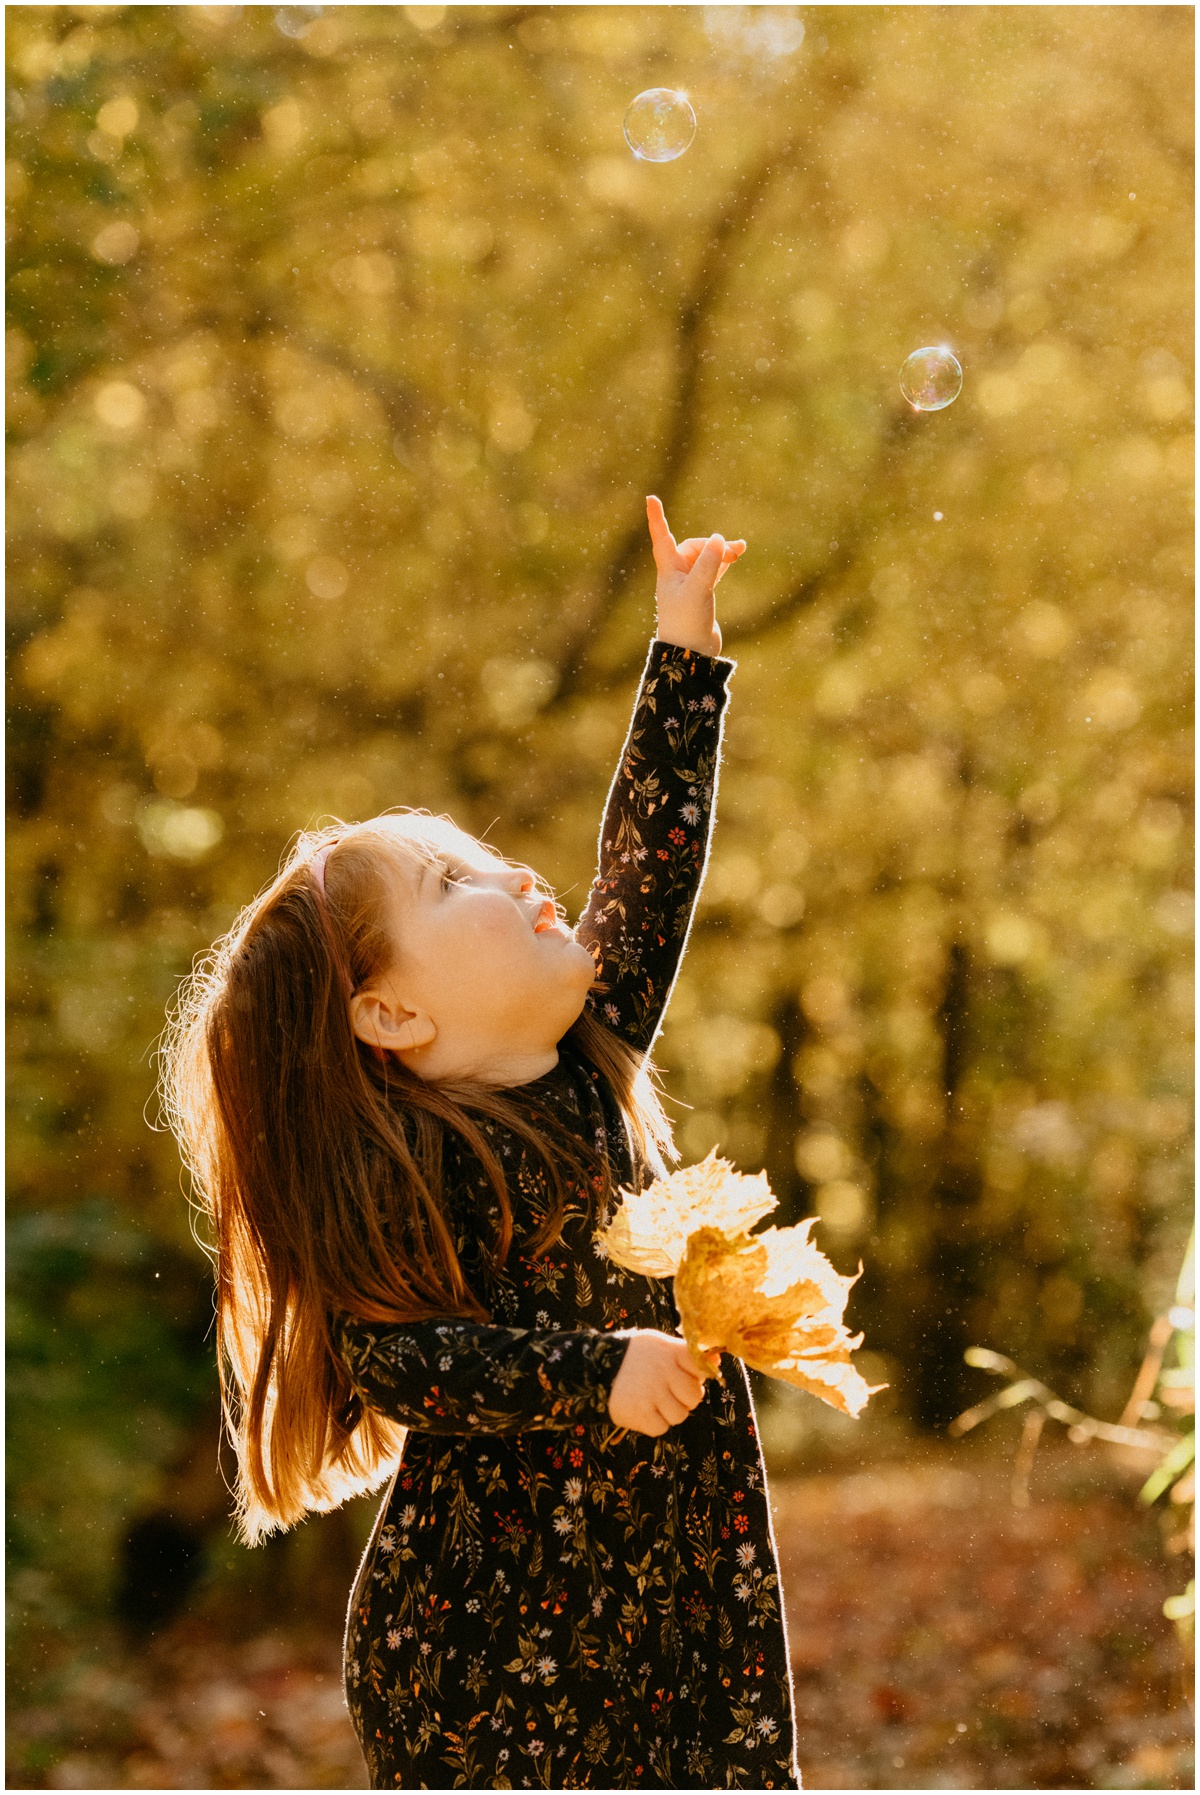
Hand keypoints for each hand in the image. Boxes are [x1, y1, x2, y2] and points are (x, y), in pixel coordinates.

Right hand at [607, 1329, 707, 1435]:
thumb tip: (716, 1361)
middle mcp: (663, 1372)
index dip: (696, 1375)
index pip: (700, 1367)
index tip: (683, 1374)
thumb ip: (685, 1352)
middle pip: (694, 1397)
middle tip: (668, 1392)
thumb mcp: (658, 1344)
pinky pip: (661, 1428)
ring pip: (680, 1416)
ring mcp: (651, 1395)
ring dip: (669, 1412)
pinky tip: (643, 1410)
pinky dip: (654, 1423)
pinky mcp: (639, 1415)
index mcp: (669, 1352)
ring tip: (653, 1401)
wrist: (593, 1368)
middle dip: (684, 1398)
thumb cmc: (633, 1356)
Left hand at [646, 494, 745, 656]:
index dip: (657, 518)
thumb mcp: (698, 589)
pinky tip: (736, 555)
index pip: (662, 538)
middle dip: (713, 545)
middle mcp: (677, 575)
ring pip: (705, 558)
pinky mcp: (702, 594)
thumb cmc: (687, 622)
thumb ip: (708, 563)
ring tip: (741, 548)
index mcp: (669, 571)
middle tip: (734, 551)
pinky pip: (712, 569)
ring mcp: (690, 585)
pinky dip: (723, 561)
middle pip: (694, 547)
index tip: (651, 498)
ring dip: (721, 551)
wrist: (690, 653)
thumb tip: (719, 539)